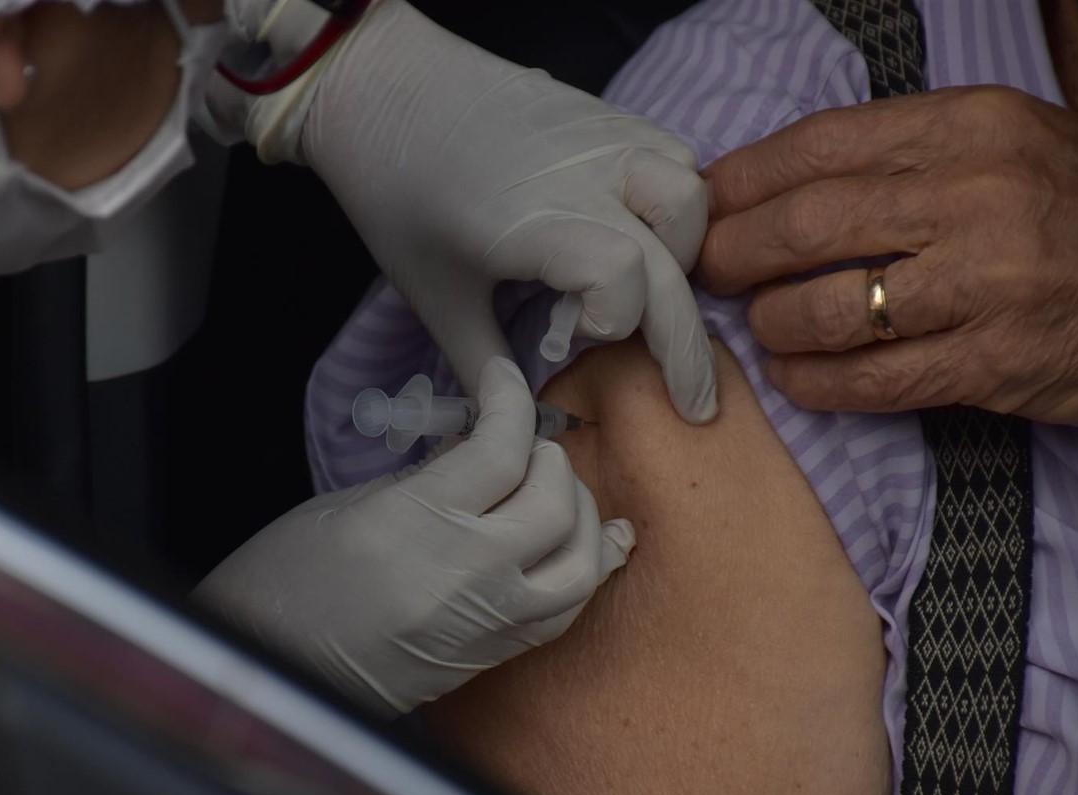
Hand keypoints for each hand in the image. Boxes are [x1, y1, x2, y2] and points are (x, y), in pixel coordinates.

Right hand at [192, 357, 634, 716]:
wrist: (273, 679)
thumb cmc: (285, 583)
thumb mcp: (344, 506)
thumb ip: (426, 475)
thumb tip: (483, 446)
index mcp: (415, 525)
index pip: (500, 448)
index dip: (511, 399)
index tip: (504, 378)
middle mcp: (464, 577)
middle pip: (554, 503)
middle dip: (551, 459)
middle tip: (523, 445)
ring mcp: (485, 625)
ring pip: (580, 565)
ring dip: (582, 515)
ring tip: (556, 492)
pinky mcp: (491, 658)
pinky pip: (566, 613)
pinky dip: (590, 570)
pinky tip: (596, 542)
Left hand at [287, 0, 715, 422]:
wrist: (384, 88)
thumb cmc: (399, 197)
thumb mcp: (434, 298)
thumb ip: (481, 366)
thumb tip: (515, 423)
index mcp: (532, 222)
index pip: (622, 275)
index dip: (614, 321)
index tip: (574, 336)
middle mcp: (584, 175)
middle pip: (673, 259)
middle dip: (687, 345)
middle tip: (693, 403)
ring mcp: (605, 137)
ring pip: (691, 197)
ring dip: (684, 255)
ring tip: (654, 289)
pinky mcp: (612, 114)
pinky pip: (677, 158)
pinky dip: (676, 205)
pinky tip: (642, 234)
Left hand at [699, 85, 1077, 427]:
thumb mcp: (1027, 134)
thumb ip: (923, 132)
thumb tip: (809, 146)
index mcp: (973, 126)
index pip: (819, 145)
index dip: (742, 179)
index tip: (704, 204)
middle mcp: (974, 196)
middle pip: (804, 225)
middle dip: (733, 254)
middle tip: (710, 272)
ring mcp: (984, 285)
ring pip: (826, 309)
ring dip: (772, 323)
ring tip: (764, 325)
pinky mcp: (990, 363)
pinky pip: (869, 380)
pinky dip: (814, 383)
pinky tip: (796, 377)